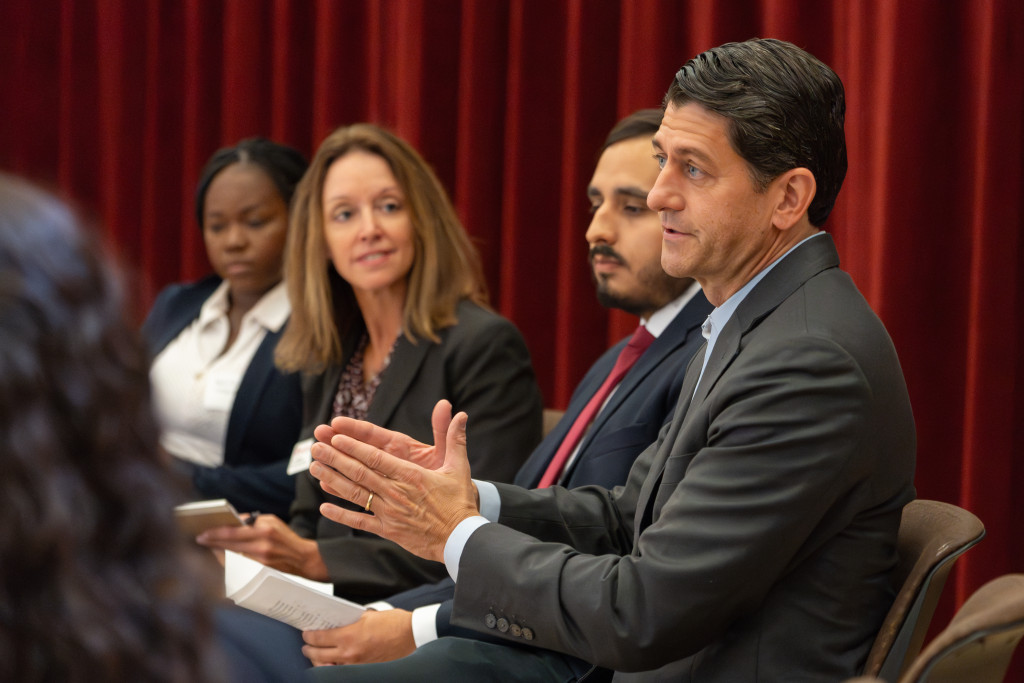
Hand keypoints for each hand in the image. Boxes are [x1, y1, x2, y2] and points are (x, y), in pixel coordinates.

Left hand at [195, 514, 328, 581]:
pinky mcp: (260, 570)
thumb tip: (234, 521)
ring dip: (218, 551)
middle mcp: (261, 545)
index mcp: (264, 530)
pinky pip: (238, 564)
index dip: (215, 533)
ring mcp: (260, 560)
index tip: (203, 532)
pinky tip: (222, 556)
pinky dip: (229, 559)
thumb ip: (253, 520)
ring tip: (210, 546)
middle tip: (200, 539)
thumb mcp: (272, 521)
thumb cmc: (286, 537)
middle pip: (229, 544)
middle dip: (212, 542)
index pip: (233, 531)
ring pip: (231, 555)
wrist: (302, 558)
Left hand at [301, 609, 415, 665]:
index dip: (309, 635)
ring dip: (318, 660)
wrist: (412, 636)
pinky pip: (341, 671)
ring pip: (327, 666)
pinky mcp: (363, 670)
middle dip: (309, 649)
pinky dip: (333, 667)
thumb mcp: (369, 616)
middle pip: (318, 654)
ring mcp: (356, 664)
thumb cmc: (394, 624)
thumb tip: (339, 622)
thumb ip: (352, 621)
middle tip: (306, 645)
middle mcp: (350, 653)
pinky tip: (331, 663)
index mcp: (349, 635)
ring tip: (315, 656)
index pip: (319, 638)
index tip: (306, 633)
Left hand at [309, 399, 479, 562]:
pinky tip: (325, 507)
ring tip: (314, 468)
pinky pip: (360, 522)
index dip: (354, 447)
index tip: (336, 437)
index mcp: (411, 475)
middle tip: (316, 446)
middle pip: (360, 472)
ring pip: (355, 494)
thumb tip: (461, 414)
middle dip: (335, 458)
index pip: (376, 458)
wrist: (461, 539)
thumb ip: (455, 439)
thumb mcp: (459, 468)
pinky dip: (341, 515)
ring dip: (332, 480)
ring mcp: (390, 513)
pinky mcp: (388, 530)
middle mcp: (396, 492)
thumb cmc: (460, 503)